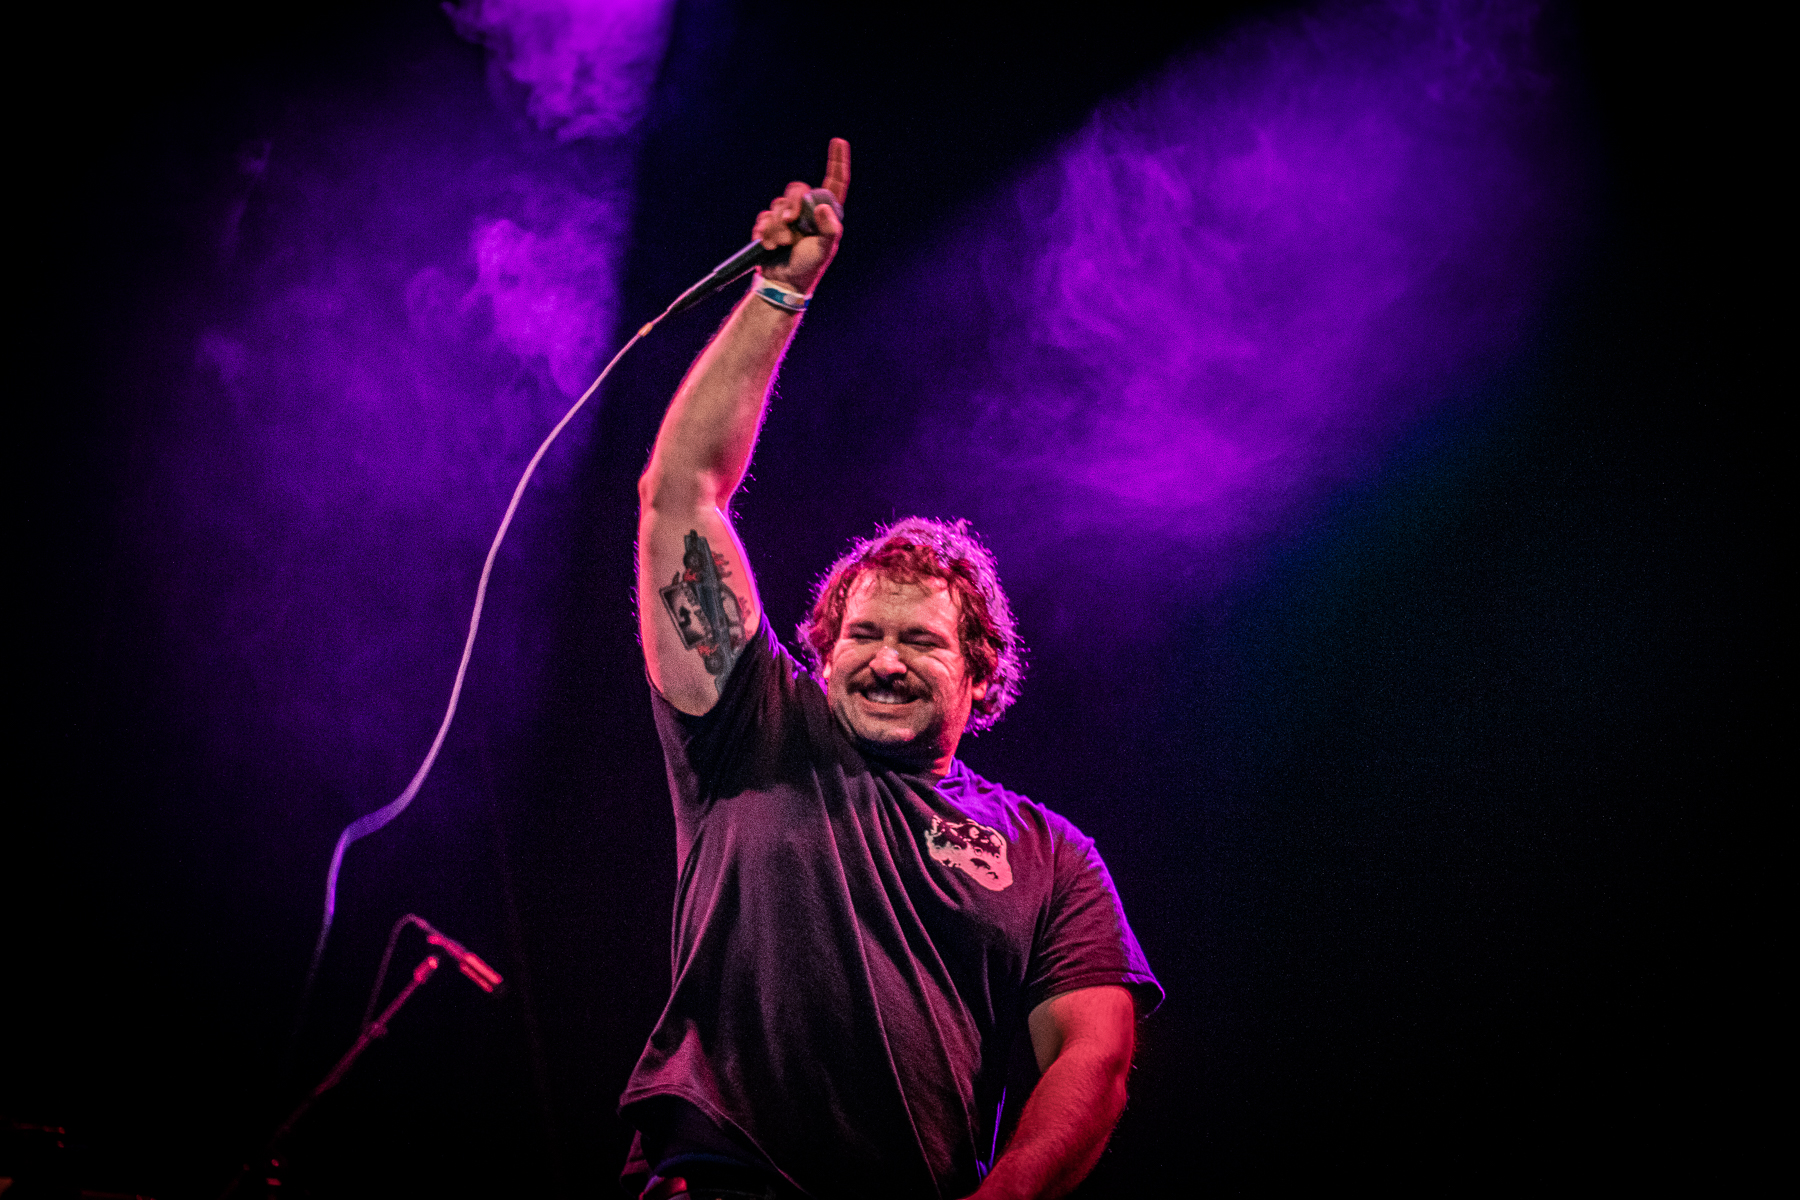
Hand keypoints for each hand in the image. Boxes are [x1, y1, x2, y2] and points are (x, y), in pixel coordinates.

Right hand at [752, 137, 849, 295]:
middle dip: (791, 203)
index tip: (838, 141)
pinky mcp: (770, 225)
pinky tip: (768, 246)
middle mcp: (807, 212)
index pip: (834, 182)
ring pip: (777, 204)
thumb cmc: (808, 267)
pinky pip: (764, 217)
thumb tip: (821, 206)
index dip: (837, 161)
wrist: (783, 284)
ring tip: (780, 245)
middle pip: (798, 189)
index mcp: (825, 214)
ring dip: (777, 226)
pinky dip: (765, 231)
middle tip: (790, 221)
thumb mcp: (825, 250)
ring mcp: (788, 218)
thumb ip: (829, 229)